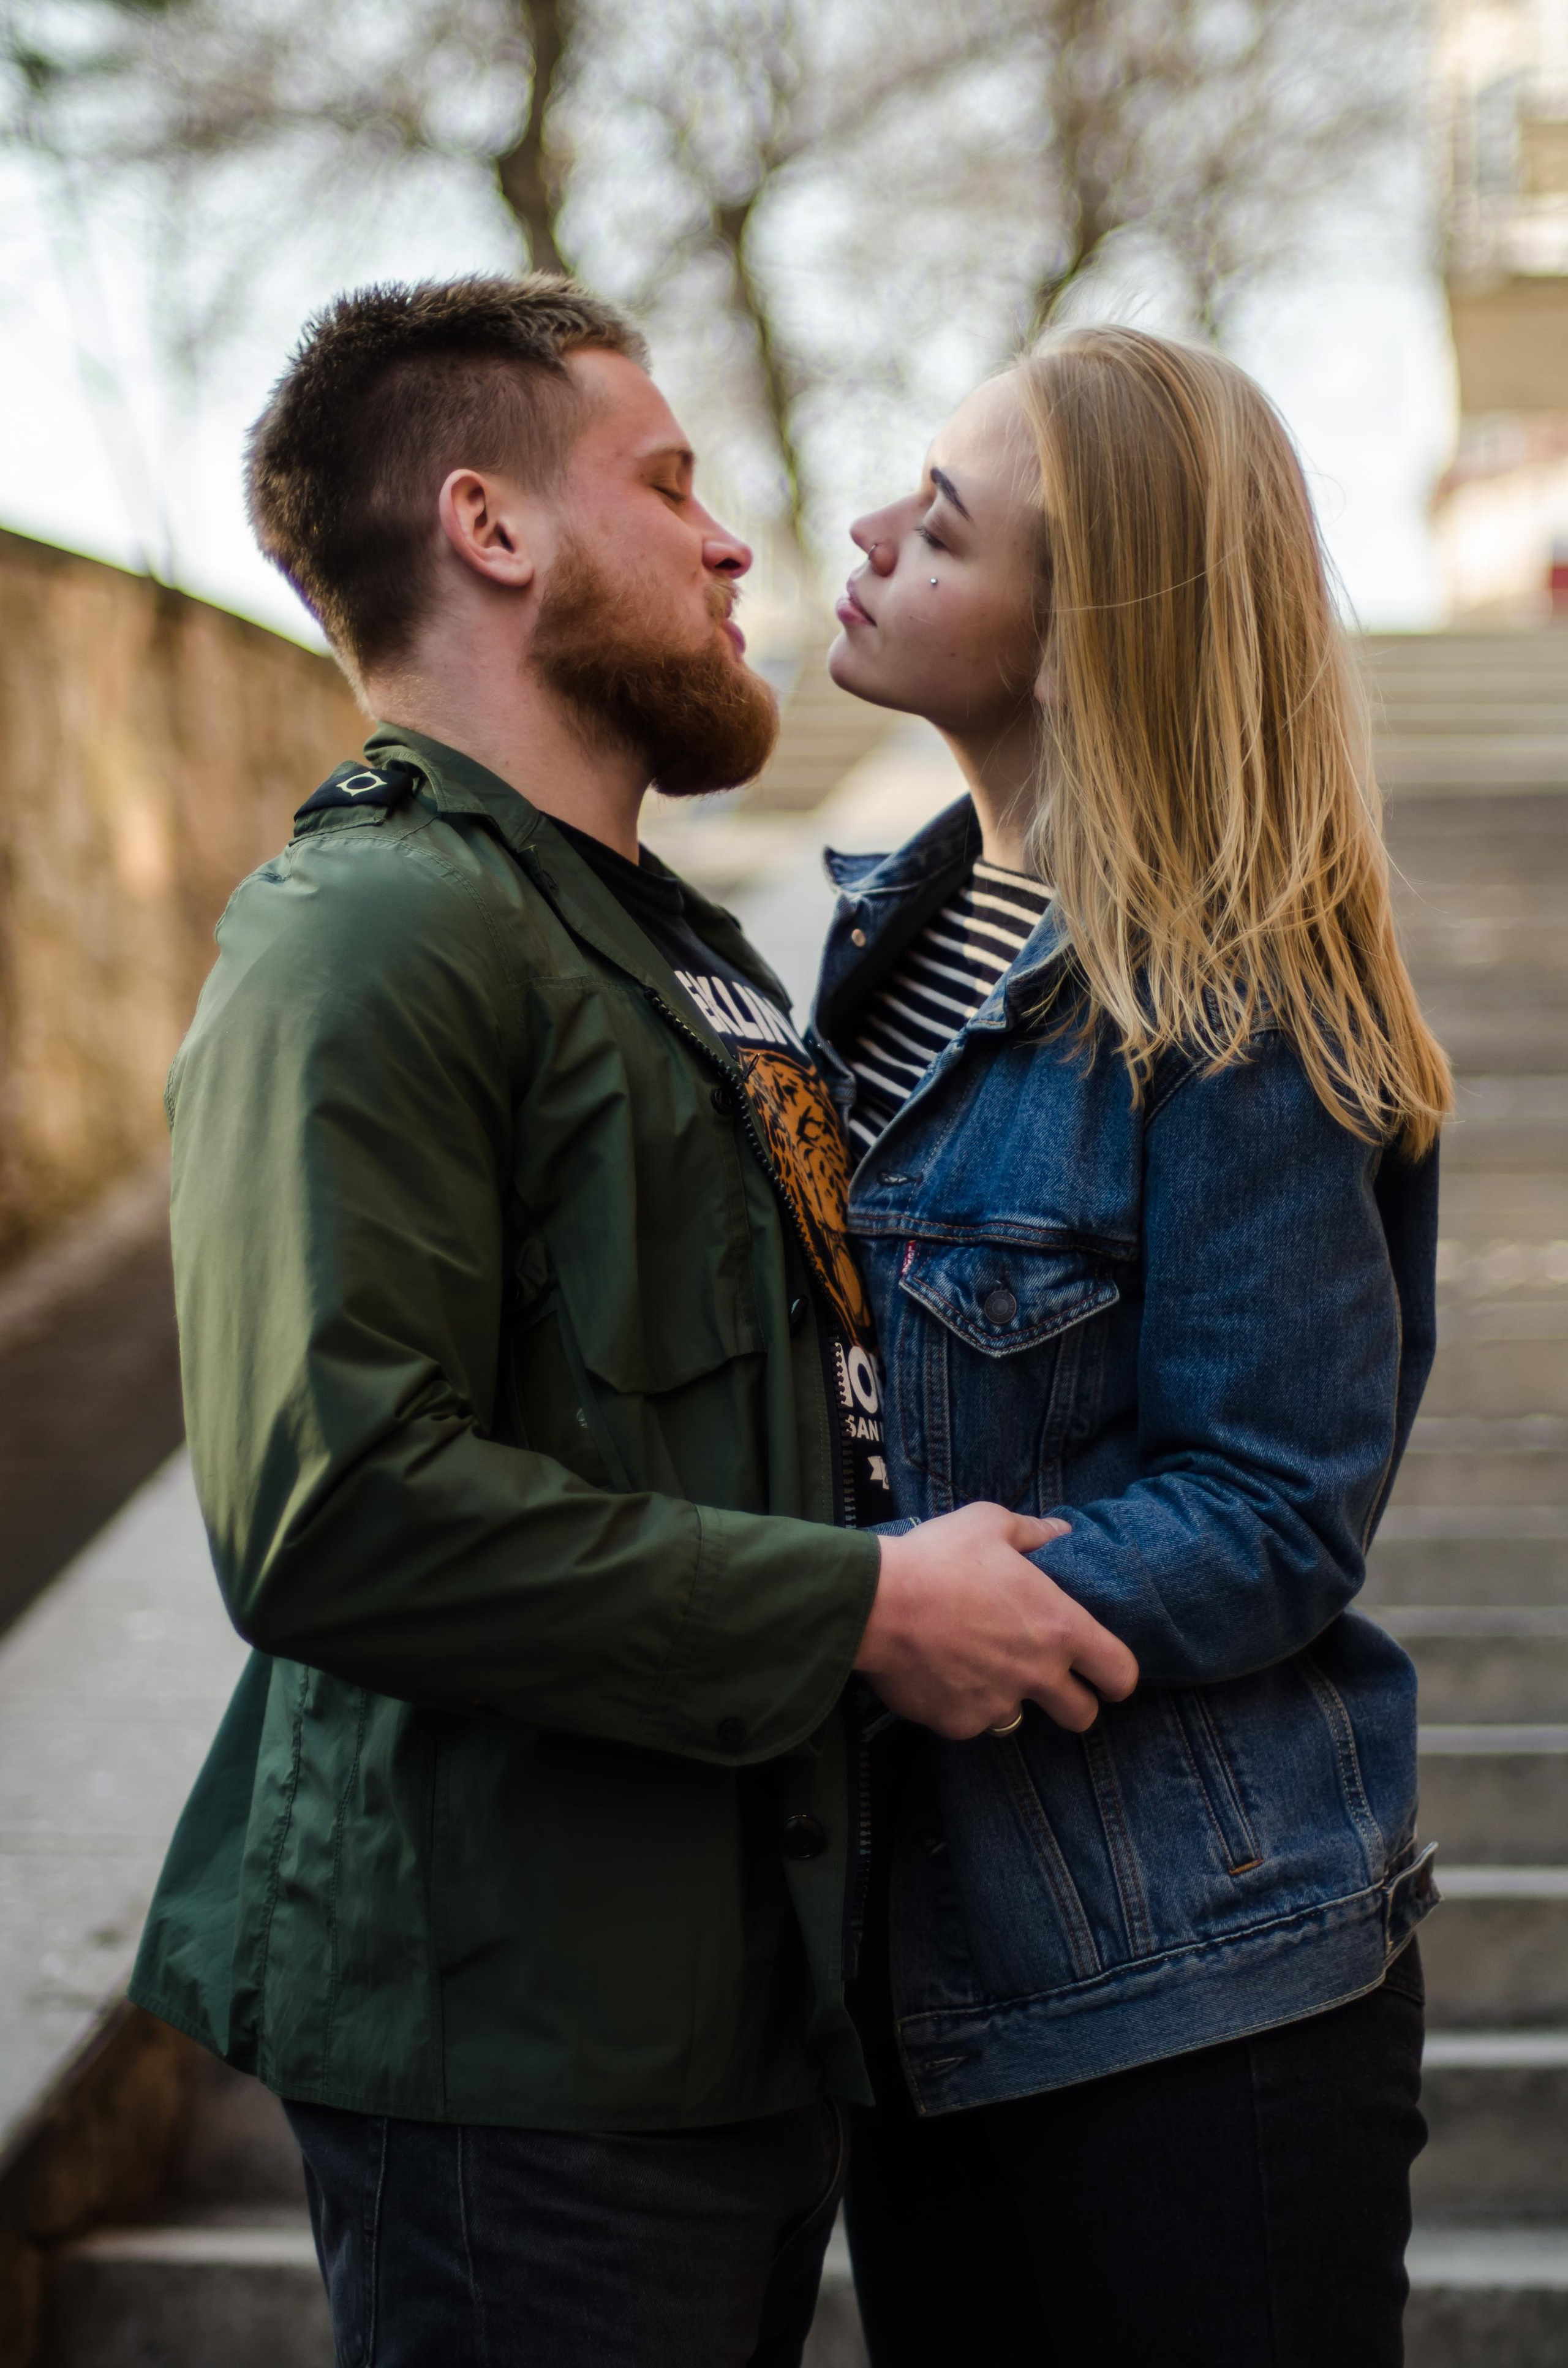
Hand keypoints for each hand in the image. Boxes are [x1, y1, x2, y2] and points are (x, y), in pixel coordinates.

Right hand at [856, 1502, 1138, 1740]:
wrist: (874, 1603)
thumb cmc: (938, 1558)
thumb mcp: (988, 1524)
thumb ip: (1032, 1532)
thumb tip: (1060, 1532)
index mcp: (1058, 1627)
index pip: (1119, 1673)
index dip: (1117, 1676)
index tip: (1103, 1672)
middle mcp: (1037, 1674)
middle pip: (1082, 1715)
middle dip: (1072, 1702)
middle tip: (1047, 1680)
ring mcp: (997, 1704)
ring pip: (1019, 1718)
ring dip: (1008, 1699)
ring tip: (976, 1666)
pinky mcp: (959, 1723)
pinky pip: (970, 1721)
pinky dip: (961, 1703)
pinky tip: (939, 1672)